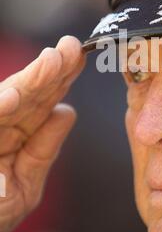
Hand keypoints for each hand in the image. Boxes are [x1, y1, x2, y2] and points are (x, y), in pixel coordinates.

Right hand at [0, 35, 85, 231]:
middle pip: (29, 93)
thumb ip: (44, 149)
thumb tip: (67, 111)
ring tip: (52, 60)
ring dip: (29, 80)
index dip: (63, 78)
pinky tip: (12, 98)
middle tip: (72, 47)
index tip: (83, 57)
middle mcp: (1, 125)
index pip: (44, 101)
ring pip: (7, 98)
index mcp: (18, 133)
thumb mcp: (26, 184)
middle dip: (52, 69)